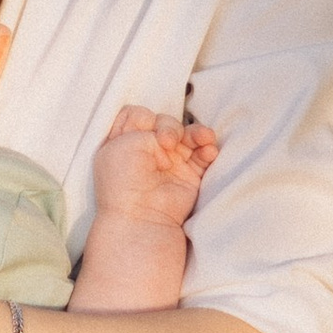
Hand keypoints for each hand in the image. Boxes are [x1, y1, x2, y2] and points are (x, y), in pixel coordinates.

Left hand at [92, 103, 221, 229]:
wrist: (141, 215)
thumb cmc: (124, 180)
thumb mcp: (125, 143)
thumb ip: (149, 127)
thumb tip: (171, 135)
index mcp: (124, 142)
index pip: (138, 116)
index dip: (144, 116)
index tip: (146, 127)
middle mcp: (147, 151)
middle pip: (164, 122)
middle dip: (169, 126)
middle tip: (168, 141)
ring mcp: (170, 162)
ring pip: (187, 136)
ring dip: (197, 133)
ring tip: (204, 138)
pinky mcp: (189, 175)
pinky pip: (203, 155)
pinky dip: (208, 149)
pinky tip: (209, 150)